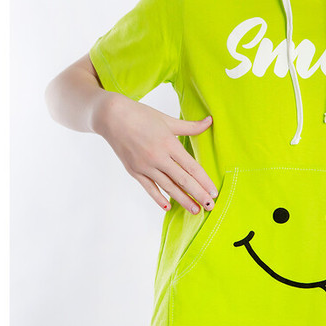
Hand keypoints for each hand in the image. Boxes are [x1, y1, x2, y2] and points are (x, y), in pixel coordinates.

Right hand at [92, 92, 218, 214]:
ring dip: (182, 200)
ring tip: (195, 210)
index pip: (191, 167)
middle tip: (211, 206)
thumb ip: (190, 126)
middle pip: (182, 180)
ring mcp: (145, 166)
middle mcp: (158, 157)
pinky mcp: (134, 171)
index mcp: (169, 143)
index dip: (204, 181)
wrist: (111, 117)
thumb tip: (210, 121)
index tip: (214, 192)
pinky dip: (159, 198)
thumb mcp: (168, 120)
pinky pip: (149, 188)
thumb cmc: (142, 115)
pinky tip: (168, 207)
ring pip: (168, 187)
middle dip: (198, 194)